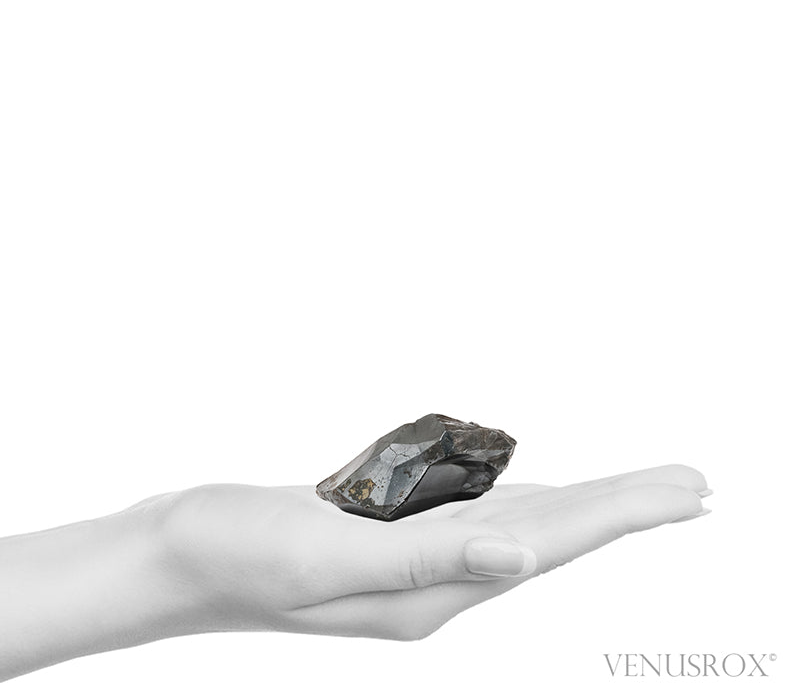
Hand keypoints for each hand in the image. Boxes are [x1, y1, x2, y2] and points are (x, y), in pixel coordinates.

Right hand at [153, 463, 710, 640]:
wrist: (184, 549)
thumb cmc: (241, 553)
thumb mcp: (329, 559)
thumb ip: (427, 561)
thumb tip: (522, 561)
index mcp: (432, 591)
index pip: (552, 544)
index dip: (624, 514)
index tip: (690, 493)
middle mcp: (438, 581)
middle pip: (555, 536)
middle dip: (627, 507)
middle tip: (695, 486)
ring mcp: (415, 559)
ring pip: (523, 523)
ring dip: (586, 501)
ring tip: (638, 491)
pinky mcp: (392, 534)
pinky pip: (480, 513)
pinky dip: (528, 498)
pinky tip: (546, 497)